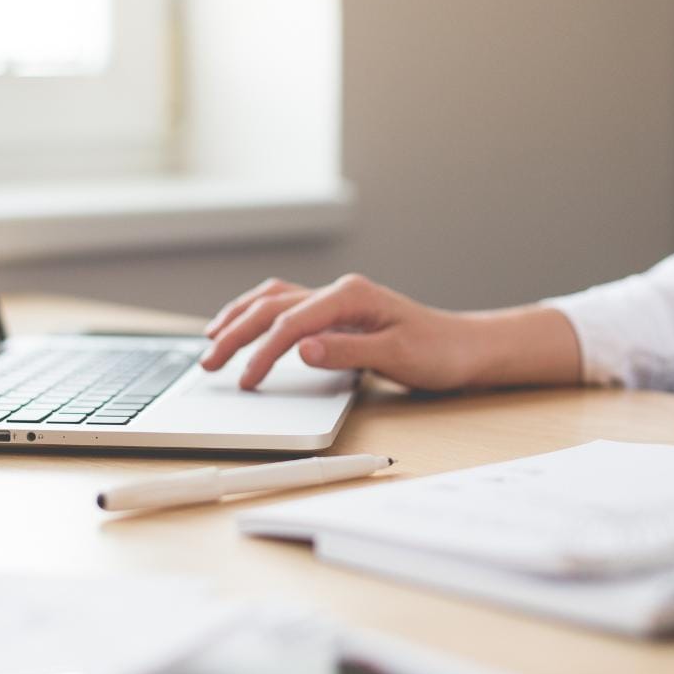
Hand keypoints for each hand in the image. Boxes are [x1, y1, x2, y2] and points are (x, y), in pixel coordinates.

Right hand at [199, 274, 480, 389]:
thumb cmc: (437, 352)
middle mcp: (339, 292)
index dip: (263, 353)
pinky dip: (258, 315)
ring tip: (211, 339)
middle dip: (235, 333)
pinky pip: (286, 306)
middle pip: (272, 307)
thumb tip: (301, 349)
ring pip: (273, 300)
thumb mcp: (396, 356)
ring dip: (239, 318)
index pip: (291, 323)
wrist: (464, 348)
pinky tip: (244, 326)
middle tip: (208, 363)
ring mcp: (335, 300)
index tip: (246, 381)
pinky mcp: (336, 313)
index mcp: (351, 296)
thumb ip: (346, 352)